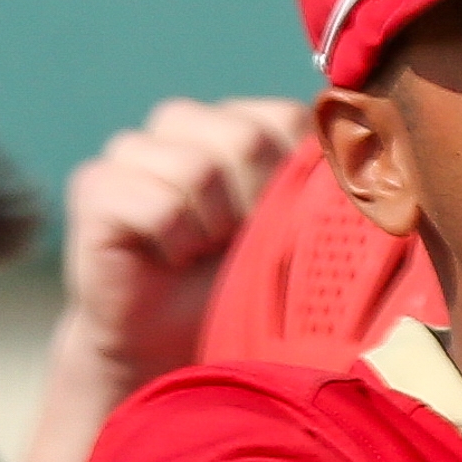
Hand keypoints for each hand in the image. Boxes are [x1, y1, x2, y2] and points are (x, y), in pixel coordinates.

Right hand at [58, 97, 307, 384]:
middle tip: (241, 244)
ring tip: (205, 252)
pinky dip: (178, 244)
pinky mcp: (95, 183)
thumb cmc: (251, 285)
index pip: (287, 117)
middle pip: (245, 137)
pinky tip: (171, 258)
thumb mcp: (301, 229)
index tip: (289, 223)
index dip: (297, 179)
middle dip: (257, 206)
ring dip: (215, 229)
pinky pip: (158, 204)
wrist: (178, 344)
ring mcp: (135, 148)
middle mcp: (186, 123)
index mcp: (243, 123)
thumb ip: (325, 179)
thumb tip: (367, 136)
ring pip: (198, 168)